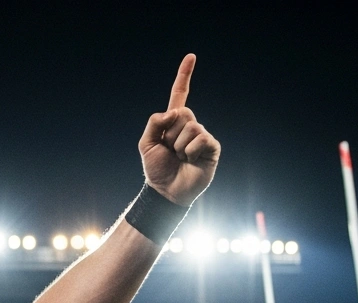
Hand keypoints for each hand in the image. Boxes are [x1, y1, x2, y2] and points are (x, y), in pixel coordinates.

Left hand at [139, 54, 220, 206]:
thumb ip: (154, 123)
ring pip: (190, 127)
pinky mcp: (212, 147)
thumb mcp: (145, 143)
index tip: (191, 56)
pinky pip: (200, 139)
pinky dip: (190, 151)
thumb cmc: (156, 168)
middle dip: (171, 133)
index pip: (180, 94)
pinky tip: (191, 161)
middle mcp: (190, 125)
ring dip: (179, 146)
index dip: (184, 76)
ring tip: (180, 158)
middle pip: (183, 112)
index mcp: (173, 122)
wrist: (166, 191)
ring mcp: (202, 136)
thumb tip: (173, 112)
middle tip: (170, 150)